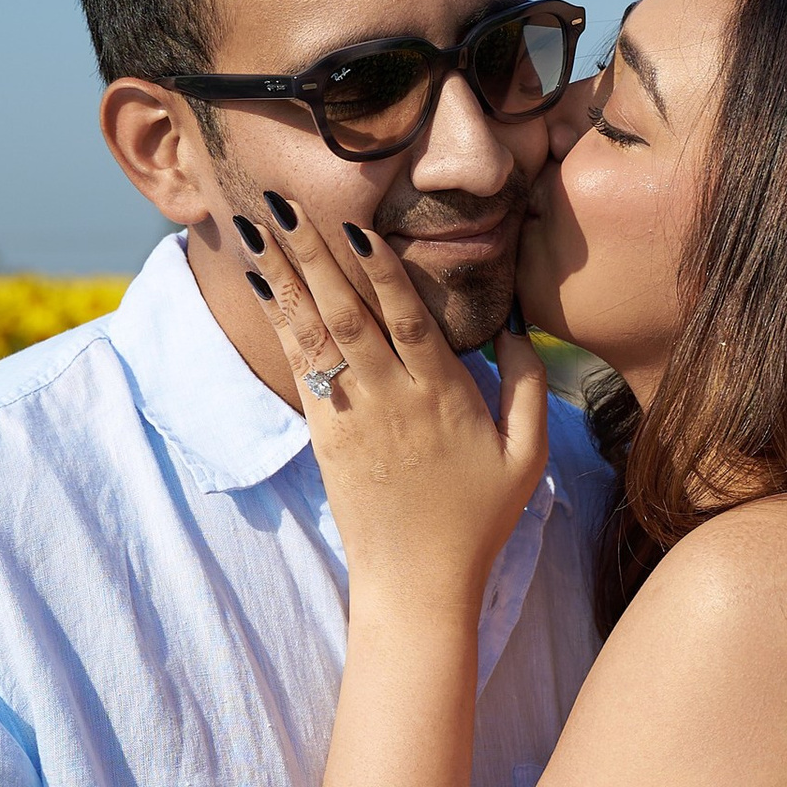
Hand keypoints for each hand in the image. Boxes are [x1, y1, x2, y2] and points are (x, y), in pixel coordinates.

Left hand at [244, 201, 549, 606]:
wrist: (417, 584)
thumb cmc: (478, 521)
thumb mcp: (527, 458)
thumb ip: (527, 390)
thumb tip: (517, 329)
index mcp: (445, 398)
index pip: (410, 320)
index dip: (381, 270)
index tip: (357, 224)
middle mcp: (394, 400)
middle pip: (350, 315)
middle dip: (314, 255)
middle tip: (285, 201)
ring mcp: (354, 418)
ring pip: (317, 335)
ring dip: (286, 277)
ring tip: (259, 228)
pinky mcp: (327, 436)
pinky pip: (301, 367)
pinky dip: (282, 323)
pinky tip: (265, 286)